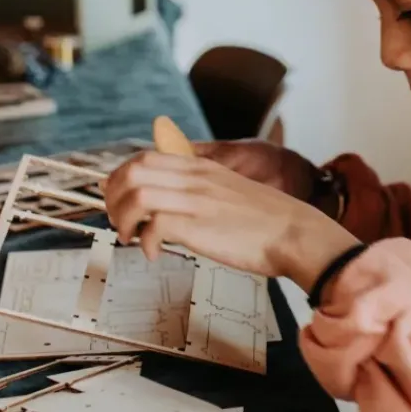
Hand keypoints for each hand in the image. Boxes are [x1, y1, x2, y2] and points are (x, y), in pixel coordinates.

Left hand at [104, 152, 358, 292]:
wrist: (297, 234)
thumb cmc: (265, 220)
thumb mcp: (226, 189)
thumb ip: (197, 188)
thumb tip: (166, 201)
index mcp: (200, 167)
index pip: (144, 157)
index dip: (120, 176)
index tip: (113, 195)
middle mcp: (194, 178)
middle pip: (133, 172)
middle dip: (113, 196)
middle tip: (117, 220)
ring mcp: (196, 200)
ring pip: (137, 195)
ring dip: (123, 219)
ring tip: (129, 238)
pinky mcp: (199, 226)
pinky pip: (155, 226)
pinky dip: (145, 242)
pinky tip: (153, 254)